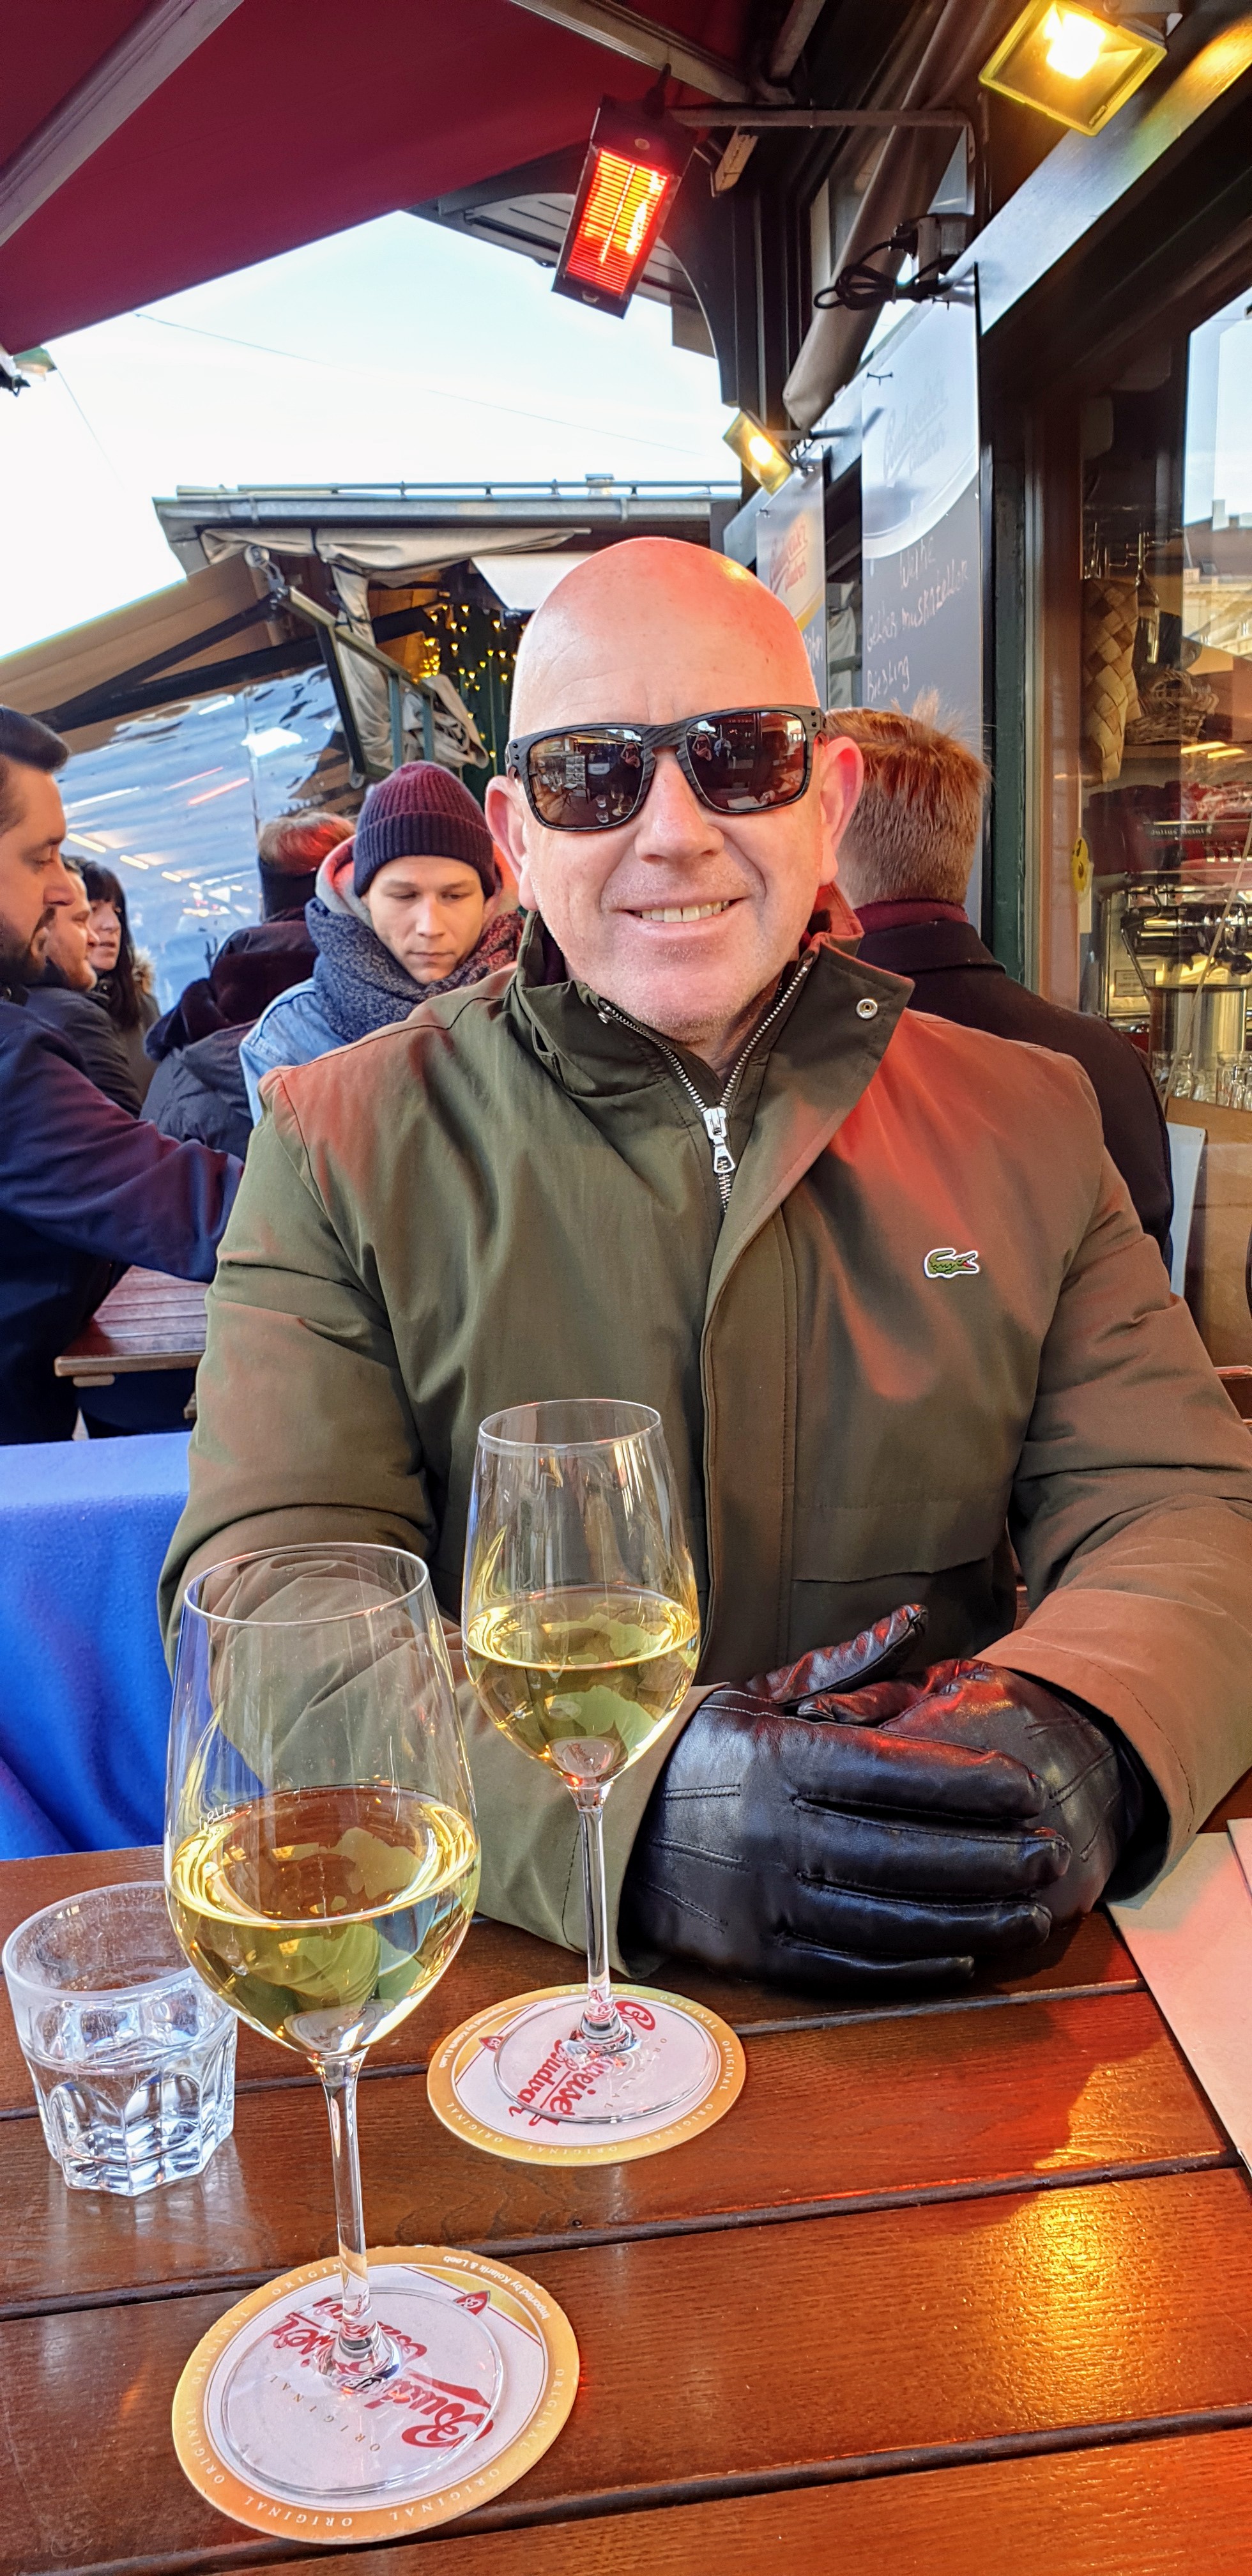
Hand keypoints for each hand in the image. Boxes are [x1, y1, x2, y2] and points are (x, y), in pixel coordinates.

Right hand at [620, 1642, 1135, 1994]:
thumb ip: (846, 1664)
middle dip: (990, 1857)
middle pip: (905, 1853)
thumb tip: (918, 1617)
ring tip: (1032, 1911)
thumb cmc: (697, 1753)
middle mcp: (777, 1833)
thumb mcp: (757, 1695)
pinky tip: (967, 1955)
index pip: (893, 1774)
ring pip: (891, 1920)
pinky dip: (917, 1967)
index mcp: (779, 1760)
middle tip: (1051, 1853)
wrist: (606, 1831)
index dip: (968, 1783)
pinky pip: (853, 1968)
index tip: (1027, 1788)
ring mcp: (770, 1901)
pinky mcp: (762, 1955)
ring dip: (973, 1921)